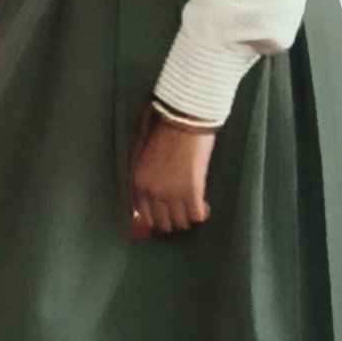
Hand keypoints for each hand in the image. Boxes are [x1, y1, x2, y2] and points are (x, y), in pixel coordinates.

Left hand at [129, 106, 215, 236]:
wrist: (184, 118)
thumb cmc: (164, 129)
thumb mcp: (143, 154)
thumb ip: (144, 176)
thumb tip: (151, 197)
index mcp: (137, 181)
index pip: (144, 214)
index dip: (157, 218)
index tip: (165, 216)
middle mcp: (152, 191)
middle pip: (162, 222)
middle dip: (172, 220)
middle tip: (182, 212)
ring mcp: (172, 193)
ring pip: (181, 222)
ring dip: (187, 217)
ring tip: (194, 207)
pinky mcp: (192, 190)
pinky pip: (197, 215)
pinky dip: (201, 214)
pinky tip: (204, 206)